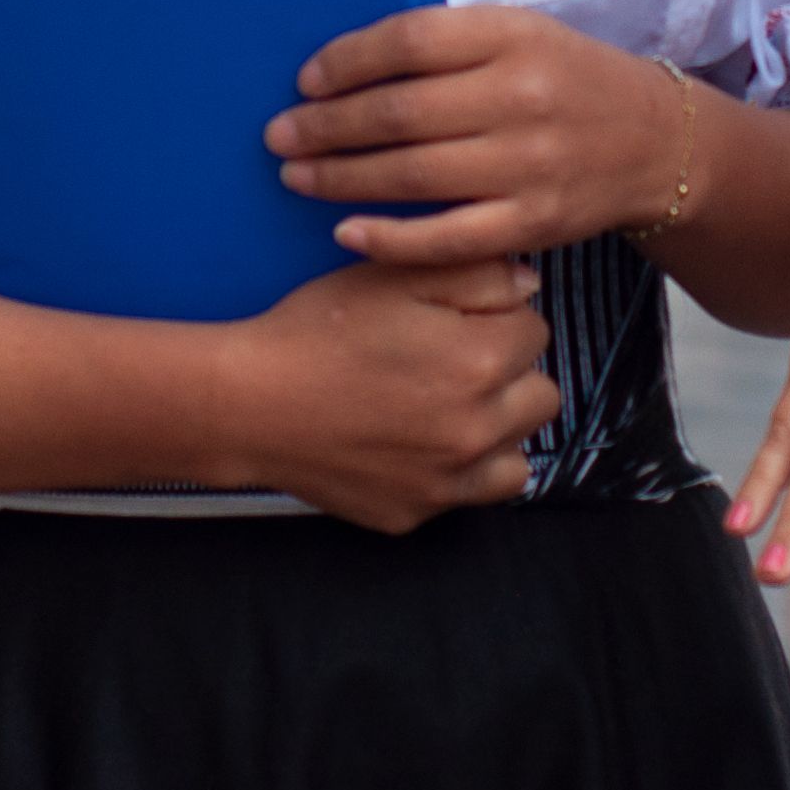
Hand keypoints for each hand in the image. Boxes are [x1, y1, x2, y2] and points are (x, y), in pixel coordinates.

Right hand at [213, 255, 559, 532]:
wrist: (249, 403)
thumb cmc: (318, 331)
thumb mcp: (394, 277)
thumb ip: (475, 274)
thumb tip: (529, 288)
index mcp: (481, 362)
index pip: (534, 331)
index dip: (494, 317)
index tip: (452, 319)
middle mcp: (477, 430)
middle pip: (541, 395)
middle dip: (508, 375)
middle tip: (451, 362)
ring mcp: (448, 482)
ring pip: (518, 454)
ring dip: (496, 430)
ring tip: (444, 408)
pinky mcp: (416, 514)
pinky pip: (467, 494)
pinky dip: (457, 472)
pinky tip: (416, 444)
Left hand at [267, 6, 692, 265]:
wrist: (653, 142)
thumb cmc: (562, 80)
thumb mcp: (517, 34)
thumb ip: (444, 44)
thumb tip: (341, 68)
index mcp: (512, 36)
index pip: (408, 42)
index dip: (345, 62)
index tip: (306, 81)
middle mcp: (521, 98)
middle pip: (400, 113)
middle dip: (325, 127)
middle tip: (279, 135)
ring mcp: (527, 165)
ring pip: (412, 176)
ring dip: (339, 178)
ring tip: (295, 175)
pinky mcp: (531, 224)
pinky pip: (445, 238)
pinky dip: (388, 238)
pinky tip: (344, 230)